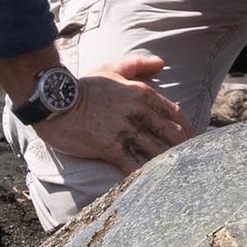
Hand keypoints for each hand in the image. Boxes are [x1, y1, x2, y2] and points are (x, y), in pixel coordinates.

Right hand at [26, 51, 187, 174]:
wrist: (55, 101)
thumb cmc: (84, 86)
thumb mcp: (112, 68)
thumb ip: (138, 64)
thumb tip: (162, 63)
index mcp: (143, 93)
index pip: (175, 115)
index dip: (186, 131)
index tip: (190, 143)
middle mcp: (139, 112)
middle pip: (172, 135)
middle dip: (183, 150)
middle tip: (188, 163)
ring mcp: (126, 130)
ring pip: (158, 152)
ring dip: (168, 164)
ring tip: (176, 177)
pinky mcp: (111, 148)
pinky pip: (135, 165)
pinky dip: (146, 175)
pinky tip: (153, 183)